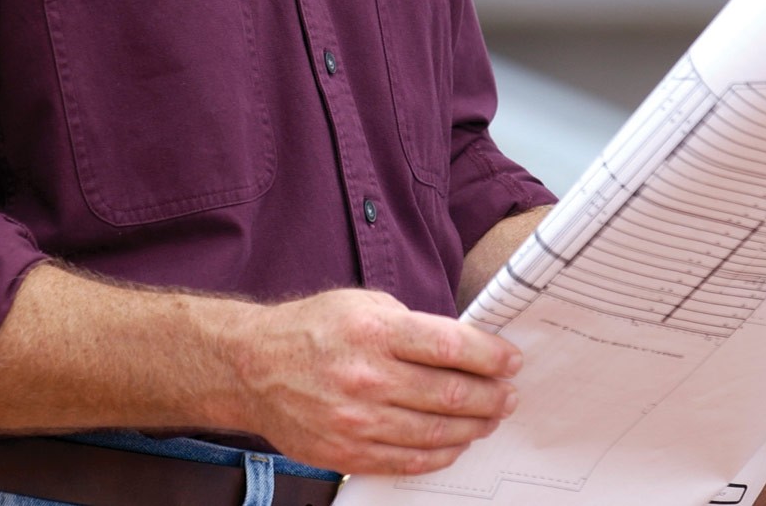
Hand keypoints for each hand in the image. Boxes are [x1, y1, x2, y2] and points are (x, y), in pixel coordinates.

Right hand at [222, 287, 520, 476]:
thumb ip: (411, 325)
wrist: (254, 367)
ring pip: (436, 433)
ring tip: (490, 418)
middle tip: (509, 394)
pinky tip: (456, 441)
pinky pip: (410, 461)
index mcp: (373, 330)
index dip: (490, 356)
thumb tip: (463, 348)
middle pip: (450, 395)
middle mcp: (367, 377)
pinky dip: (442, 453)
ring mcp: (357, 420)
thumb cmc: (312, 328)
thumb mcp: (362, 303)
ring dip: (474, 427)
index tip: (511, 360)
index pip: (450, 347)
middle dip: (491, 396)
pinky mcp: (348, 452)